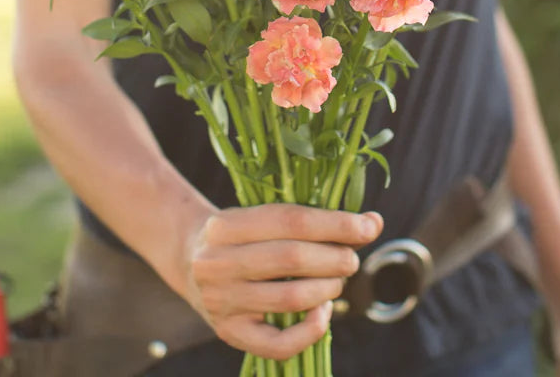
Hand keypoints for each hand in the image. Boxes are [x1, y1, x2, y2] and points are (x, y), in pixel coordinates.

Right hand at [183, 203, 382, 359]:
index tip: (368, 226)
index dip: (336, 224)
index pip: (291, 220)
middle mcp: (217, 262)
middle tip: (351, 259)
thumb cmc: (239, 233)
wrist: (187, 257)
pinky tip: (323, 312)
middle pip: (292, 258)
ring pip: (290, 299)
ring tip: (337, 281)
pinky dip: (310, 330)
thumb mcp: (259, 215)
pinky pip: (278, 344)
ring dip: (328, 289)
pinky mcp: (228, 332)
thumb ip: (311, 219)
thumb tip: (372, 223)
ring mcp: (220, 300)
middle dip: (335, 258)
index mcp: (225, 224)